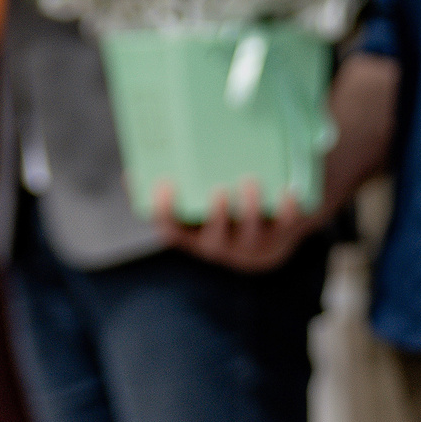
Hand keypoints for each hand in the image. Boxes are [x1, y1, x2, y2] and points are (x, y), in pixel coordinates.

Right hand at [151, 178, 317, 272]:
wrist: (271, 227)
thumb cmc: (221, 209)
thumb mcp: (194, 204)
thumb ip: (167, 191)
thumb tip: (131, 174)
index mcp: (194, 237)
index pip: (172, 233)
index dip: (165, 213)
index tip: (165, 185)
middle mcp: (222, 248)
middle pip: (215, 241)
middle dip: (217, 217)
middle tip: (218, 191)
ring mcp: (254, 246)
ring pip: (253, 235)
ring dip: (250, 210)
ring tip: (250, 182)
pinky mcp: (283, 238)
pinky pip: (288, 228)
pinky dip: (289, 211)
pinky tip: (288, 193)